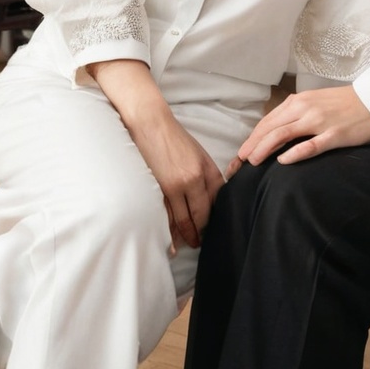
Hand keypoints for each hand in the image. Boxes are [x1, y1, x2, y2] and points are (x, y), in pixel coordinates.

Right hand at [88, 59, 223, 249]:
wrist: (151, 124)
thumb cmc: (175, 137)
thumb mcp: (198, 153)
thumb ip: (206, 174)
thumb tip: (210, 195)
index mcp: (208, 169)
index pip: (218, 200)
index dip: (216, 215)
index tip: (215, 226)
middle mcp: (196, 180)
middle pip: (203, 214)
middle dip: (203, 230)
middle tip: (203, 242)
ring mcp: (178, 186)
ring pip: (185, 220)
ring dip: (189, 235)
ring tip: (192, 244)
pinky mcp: (161, 189)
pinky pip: (168, 217)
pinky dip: (171, 232)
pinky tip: (175, 244)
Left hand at [230, 86, 369, 172]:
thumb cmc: (347, 104)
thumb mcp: (317, 103)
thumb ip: (298, 114)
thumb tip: (278, 130)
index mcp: (300, 101)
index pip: (269, 120)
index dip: (253, 136)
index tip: (242, 152)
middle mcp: (306, 108)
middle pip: (271, 128)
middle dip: (253, 144)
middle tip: (239, 161)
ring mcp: (320, 122)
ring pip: (284, 135)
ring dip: (265, 148)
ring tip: (253, 162)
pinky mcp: (335, 135)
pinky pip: (311, 145)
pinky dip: (295, 153)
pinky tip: (283, 161)